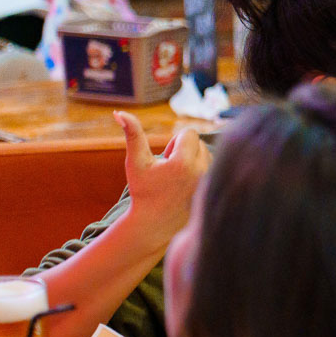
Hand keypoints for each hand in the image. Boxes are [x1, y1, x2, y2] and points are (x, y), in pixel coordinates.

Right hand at [115, 112, 209, 248]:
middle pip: (199, 142)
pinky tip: (189, 185)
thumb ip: (132, 135)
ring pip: (207, 154)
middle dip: (184, 150)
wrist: (155, 223)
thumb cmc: (143, 191)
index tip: (166, 158)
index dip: (174, 143)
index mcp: (184, 162)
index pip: (189, 133)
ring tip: (179, 177)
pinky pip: (214, 167)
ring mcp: (211, 181)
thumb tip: (120, 113)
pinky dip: (203, 170)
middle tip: (170, 169)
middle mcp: (203, 170)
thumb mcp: (136, 162)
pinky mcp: (215, 188)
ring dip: (194, 160)